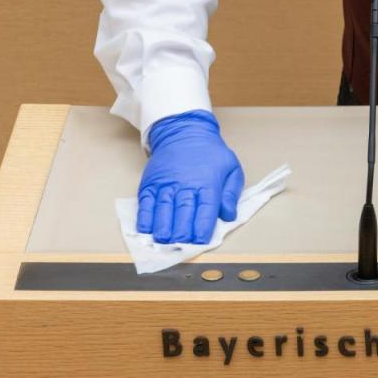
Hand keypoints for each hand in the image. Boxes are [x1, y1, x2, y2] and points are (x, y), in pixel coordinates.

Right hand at [137, 110, 244, 244]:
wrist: (183, 132)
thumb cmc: (210, 154)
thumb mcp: (231, 167)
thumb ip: (231, 193)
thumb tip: (228, 215)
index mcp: (207, 183)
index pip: (205, 209)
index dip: (202, 226)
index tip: (200, 240)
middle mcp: (185, 184)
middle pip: (183, 211)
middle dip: (181, 231)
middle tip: (180, 245)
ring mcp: (165, 183)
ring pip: (163, 208)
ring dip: (162, 227)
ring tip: (162, 242)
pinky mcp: (151, 183)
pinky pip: (146, 202)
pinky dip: (145, 216)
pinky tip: (145, 229)